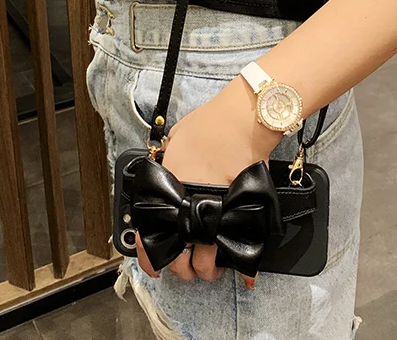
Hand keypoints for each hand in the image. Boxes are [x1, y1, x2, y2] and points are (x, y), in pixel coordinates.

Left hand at [135, 75, 280, 285]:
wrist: (241, 121)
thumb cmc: (209, 123)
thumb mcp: (177, 139)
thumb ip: (170, 160)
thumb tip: (169, 166)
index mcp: (168, 191)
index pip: (152, 235)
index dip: (151, 257)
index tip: (154, 267)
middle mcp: (188, 209)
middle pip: (180, 259)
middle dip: (184, 268)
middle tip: (189, 265)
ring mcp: (215, 215)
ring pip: (208, 262)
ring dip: (209, 269)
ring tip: (213, 266)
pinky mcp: (241, 215)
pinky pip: (240, 249)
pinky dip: (244, 267)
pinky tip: (245, 276)